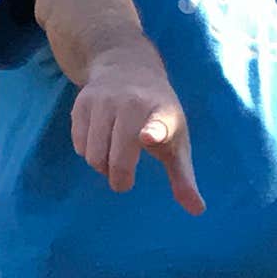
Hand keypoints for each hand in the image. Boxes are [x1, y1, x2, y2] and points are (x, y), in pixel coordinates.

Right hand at [68, 34, 205, 207]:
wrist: (128, 66)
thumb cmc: (158, 113)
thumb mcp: (176, 140)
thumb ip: (183, 177)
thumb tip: (197, 211)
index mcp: (161, 113)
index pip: (157, 124)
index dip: (154, 132)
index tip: (149, 137)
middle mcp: (132, 104)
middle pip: (116, 158)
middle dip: (119, 178)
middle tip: (125, 180)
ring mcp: (104, 101)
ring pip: (93, 155)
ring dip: (102, 166)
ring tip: (113, 157)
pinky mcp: (82, 103)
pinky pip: (79, 145)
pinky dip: (88, 152)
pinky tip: (100, 141)